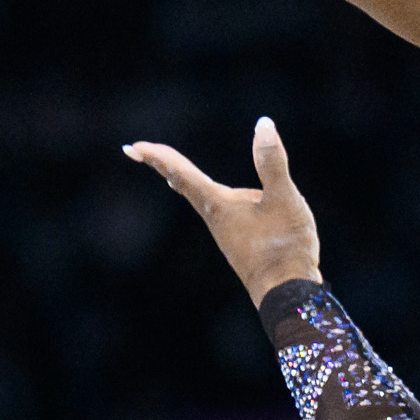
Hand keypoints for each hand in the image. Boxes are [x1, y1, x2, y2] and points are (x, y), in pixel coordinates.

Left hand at [125, 117, 324, 303]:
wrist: (288, 294)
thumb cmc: (285, 248)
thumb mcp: (284, 200)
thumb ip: (272, 163)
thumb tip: (263, 125)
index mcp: (218, 206)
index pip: (181, 174)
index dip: (157, 157)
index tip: (131, 147)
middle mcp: (215, 218)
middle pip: (182, 184)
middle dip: (161, 164)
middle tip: (135, 151)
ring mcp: (226, 232)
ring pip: (198, 198)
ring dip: (180, 179)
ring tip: (168, 170)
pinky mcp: (239, 241)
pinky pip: (215, 209)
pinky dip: (203, 195)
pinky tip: (214, 201)